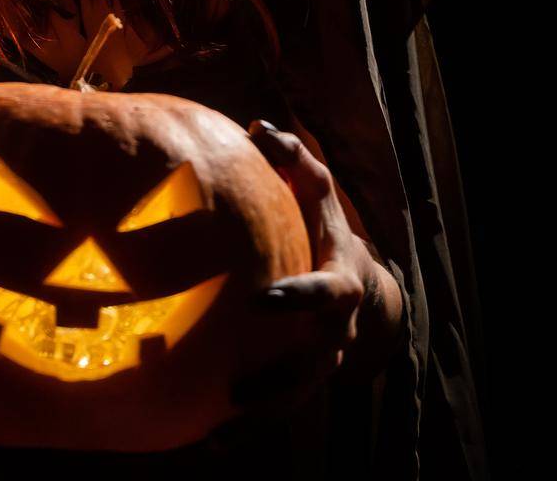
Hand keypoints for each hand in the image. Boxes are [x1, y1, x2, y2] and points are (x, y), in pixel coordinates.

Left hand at [227, 119, 372, 419]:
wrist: (361, 290)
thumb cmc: (326, 228)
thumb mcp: (318, 191)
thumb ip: (293, 159)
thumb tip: (257, 126)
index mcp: (340, 286)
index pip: (324, 295)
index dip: (299, 298)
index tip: (263, 299)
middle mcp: (334, 333)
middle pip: (314, 365)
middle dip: (280, 380)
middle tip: (235, 389)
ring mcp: (319, 362)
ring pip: (294, 398)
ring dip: (258, 415)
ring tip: (218, 423)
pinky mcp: (298, 380)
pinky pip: (275, 410)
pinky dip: (244, 429)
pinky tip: (206, 441)